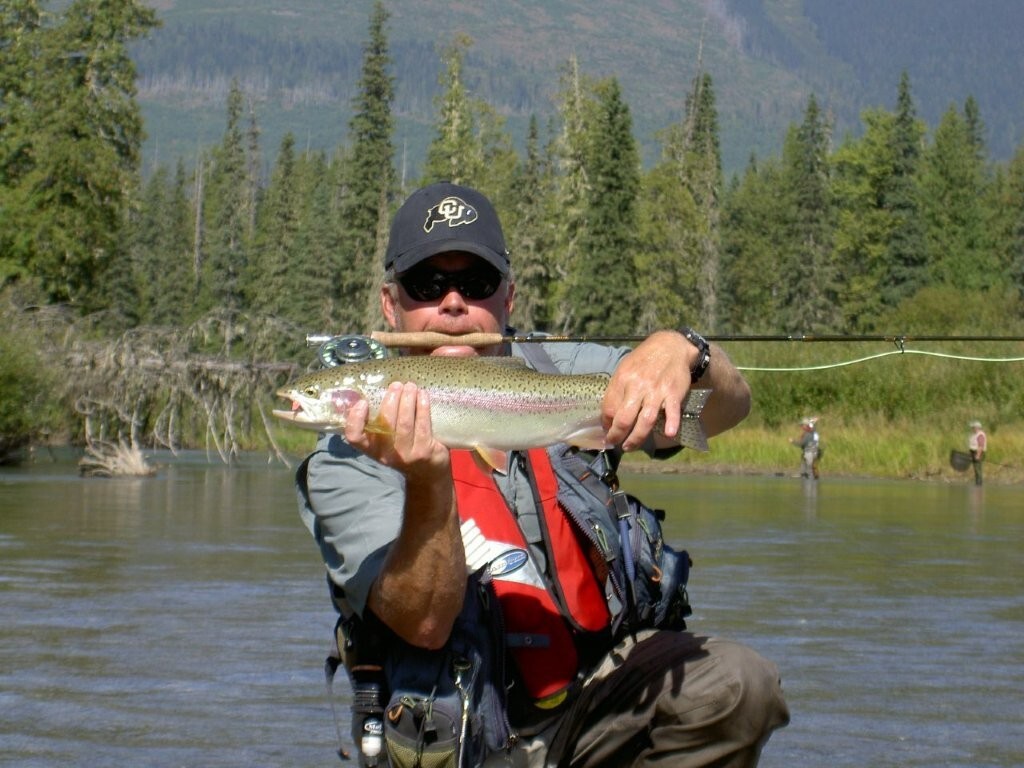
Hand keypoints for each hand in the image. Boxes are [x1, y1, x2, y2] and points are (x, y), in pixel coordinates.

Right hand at [345, 381, 450, 480]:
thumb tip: (372, 390)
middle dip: (391, 400)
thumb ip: (377, 421)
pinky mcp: (424, 452)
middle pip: (384, 424)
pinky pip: (422, 425)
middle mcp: (386, 453)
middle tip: (396, 385)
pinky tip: (423, 395)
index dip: (355, 419)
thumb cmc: (403, 447)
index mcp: (371, 448)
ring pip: (404, 423)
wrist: (427, 471)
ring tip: (410, 386)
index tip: (363, 402)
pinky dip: (422, 407)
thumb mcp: (386, 439)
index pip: (355, 437)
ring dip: (407, 400)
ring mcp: (405, 454)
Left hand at [602, 331, 691, 450]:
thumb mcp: (624, 369)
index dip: (606, 424)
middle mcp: (637, 386)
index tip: (607, 431)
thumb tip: (608, 415)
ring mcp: (656, 391)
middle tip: (616, 443)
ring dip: (637, 438)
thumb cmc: (643, 360)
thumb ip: (617, 390)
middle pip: (624, 418)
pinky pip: (672, 411)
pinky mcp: (673, 393)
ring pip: (645, 420)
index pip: (609, 408)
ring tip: (630, 446)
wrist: (670, 346)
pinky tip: (669, 433)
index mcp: (622, 379)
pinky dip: (671, 423)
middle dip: (617, 435)